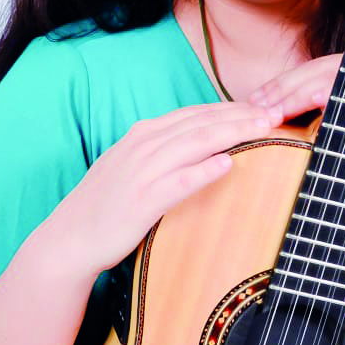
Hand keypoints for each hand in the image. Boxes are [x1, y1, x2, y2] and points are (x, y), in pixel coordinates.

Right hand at [43, 100, 282, 282]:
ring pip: (195, 144)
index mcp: (143, 134)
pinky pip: (178, 182)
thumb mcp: (132, 165)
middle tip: (276, 112)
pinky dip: (204, 171)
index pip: (195, 113)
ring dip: (232, 133)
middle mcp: (143, 146)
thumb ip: (162, 150)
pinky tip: (228, 164)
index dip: (231, 108)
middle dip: (241, 115)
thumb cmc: (106, 205)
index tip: (261, 106)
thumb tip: (201, 144)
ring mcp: (142, 172)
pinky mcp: (143, 201)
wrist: (69, 238)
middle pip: (201, 123)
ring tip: (263, 128)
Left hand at [247, 56, 344, 217]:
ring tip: (266, 110)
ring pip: (330, 73)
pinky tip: (294, 111)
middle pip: (320, 67)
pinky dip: (317, 96)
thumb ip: (339, 136)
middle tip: (251, 103)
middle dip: (282, 84)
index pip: (319, 74)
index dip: (286, 84)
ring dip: (293, 89)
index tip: (254, 103)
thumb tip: (297, 141)